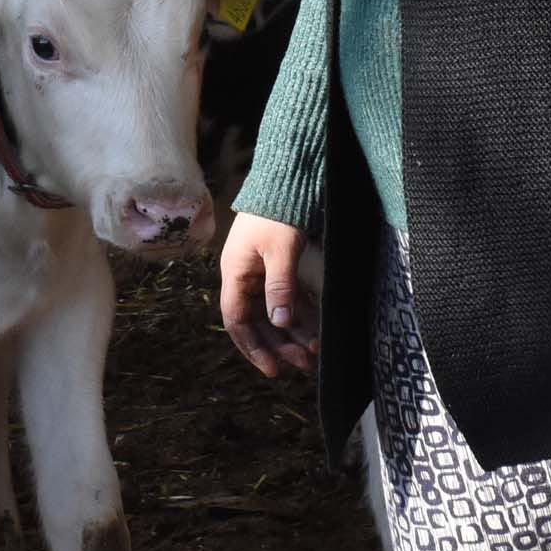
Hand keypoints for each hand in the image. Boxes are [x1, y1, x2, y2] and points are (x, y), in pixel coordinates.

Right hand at [218, 211, 320, 376]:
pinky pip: (287, 298)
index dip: (253, 347)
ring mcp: (261, 273)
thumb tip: (280, 323)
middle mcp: (245, 277)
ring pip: (275, 312)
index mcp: (235, 274)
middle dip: (279, 345)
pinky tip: (315, 329)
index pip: (237, 321)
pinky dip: (300, 314)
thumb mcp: (279, 251)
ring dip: (292, 333)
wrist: (285, 182)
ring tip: (313, 352)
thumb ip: (279, 287)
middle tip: (303, 364)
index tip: (272, 369)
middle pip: (258, 321)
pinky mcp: (278, 267)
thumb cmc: (276, 213)